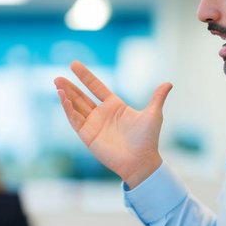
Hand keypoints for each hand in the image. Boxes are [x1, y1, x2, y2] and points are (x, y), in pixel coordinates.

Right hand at [54, 60, 172, 187]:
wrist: (141, 161)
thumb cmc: (148, 139)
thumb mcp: (153, 114)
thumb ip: (157, 98)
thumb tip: (169, 83)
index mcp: (114, 106)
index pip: (96, 87)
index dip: (85, 76)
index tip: (73, 64)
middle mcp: (101, 114)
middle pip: (81, 97)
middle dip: (69, 87)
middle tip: (57, 77)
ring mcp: (93, 125)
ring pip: (75, 108)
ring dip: (66, 97)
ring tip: (57, 85)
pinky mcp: (88, 136)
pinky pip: (75, 121)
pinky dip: (68, 110)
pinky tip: (63, 99)